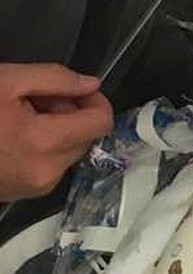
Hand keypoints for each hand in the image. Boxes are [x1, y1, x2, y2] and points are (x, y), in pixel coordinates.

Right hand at [0, 64, 113, 201]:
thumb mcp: (8, 80)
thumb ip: (56, 79)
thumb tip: (92, 85)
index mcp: (46, 142)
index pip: (101, 122)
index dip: (95, 100)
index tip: (77, 89)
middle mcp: (48, 171)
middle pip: (87, 137)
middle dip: (72, 114)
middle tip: (38, 99)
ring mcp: (36, 187)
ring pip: (70, 152)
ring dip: (58, 131)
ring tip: (21, 116)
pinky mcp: (25, 194)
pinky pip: (51, 166)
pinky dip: (44, 148)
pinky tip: (15, 135)